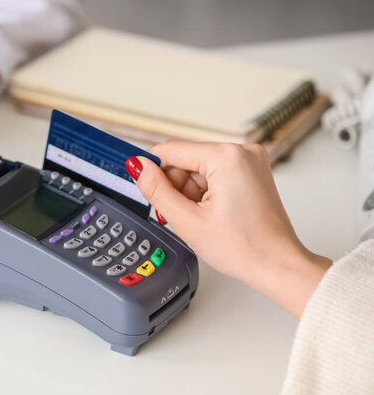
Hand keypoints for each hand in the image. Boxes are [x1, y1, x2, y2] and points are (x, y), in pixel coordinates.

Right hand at [126, 140, 331, 318]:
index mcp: (227, 157)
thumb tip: (137, 166)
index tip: (137, 181)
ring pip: (198, 169)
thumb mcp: (187, 220)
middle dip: (173, 186)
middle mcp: (241, 151)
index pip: (171, 150)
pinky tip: (206, 214)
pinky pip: (214, 174)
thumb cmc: (244, 248)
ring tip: (195, 219)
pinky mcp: (251, 172)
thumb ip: (156, 190)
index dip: (150, 167)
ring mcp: (249, 161)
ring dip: (188, 192)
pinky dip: (203, 193)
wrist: (277, 265)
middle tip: (173, 214)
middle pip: (185, 159)